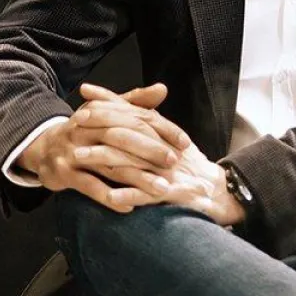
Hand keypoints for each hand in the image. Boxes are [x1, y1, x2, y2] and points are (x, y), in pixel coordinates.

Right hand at [17, 82, 188, 212]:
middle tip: (174, 163)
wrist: (42, 147)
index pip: (137, 117)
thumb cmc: (85, 130)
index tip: (184, 142)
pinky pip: (89, 186)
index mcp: (101, 112)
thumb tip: (162, 89)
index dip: (163, 129)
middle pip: (123, 138)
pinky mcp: (63, 173)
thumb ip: (135, 102)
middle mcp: (86, 128)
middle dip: (151, 151)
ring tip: (160, 189)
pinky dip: (109, 197)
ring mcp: (74, 151)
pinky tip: (129, 205)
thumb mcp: (107, 112)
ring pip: (110, 164)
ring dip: (137, 178)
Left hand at [80, 84, 245, 226]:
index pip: (136, 113)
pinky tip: (110, 195)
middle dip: (102, 126)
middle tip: (75, 123)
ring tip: (79, 156)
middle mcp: (166, 147)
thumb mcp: (170, 137)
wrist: (220, 191)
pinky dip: (130, 194)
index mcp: (166, 132)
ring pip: (134, 161)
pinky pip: (149, 194)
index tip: (85, 100)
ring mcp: (169, 171)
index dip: (111, 105)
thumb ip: (149, 119)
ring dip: (105, 158)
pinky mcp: (173, 194)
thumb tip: (134, 101)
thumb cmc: (189, 165)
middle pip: (132, 132)